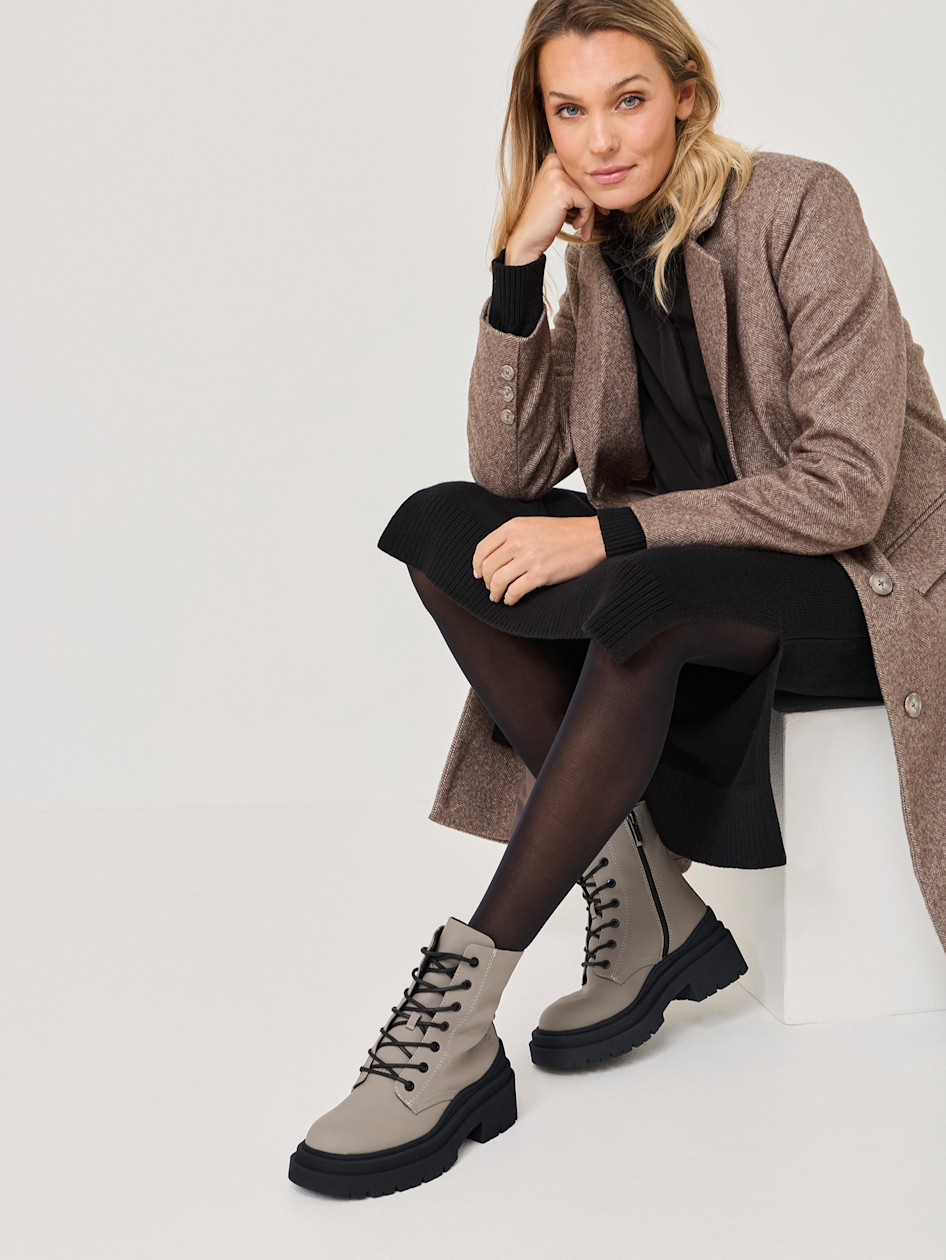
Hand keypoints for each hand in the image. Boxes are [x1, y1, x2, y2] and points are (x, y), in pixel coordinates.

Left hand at [472, 516, 606, 605]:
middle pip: (487, 567)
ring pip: (497, 580)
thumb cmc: (567, 533)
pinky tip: (511, 600)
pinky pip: (514, 591)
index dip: (477, 565)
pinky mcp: (540, 574)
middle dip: (486, 581)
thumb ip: (514, 536)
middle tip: (490, 588)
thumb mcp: (534, 524)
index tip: (478, 574)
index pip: (482, 548)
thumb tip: (496, 555)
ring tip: (498, 597)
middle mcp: (518, 540)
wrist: (593, 537)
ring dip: (494, 593)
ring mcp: (528, 557)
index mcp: (514, 526)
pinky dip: (509, 599)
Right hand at [504, 152, 610, 264]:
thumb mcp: (560, 193)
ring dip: (590, 214)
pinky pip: (587, 203)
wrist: (527, 237)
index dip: (592, 190)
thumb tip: (607, 179)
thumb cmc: (544, 219)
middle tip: (597, 218)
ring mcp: (557, 175)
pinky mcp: (562, 189)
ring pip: (589, 192)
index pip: (584, 172)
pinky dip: (586, 218)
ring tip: (582, 227)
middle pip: (588, 180)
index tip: (599, 208)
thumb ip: (576, 182)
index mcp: (553, 159)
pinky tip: (575, 226)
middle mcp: (554, 162)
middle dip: (595, 203)